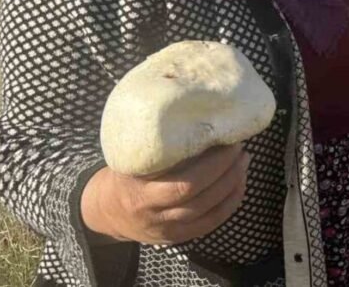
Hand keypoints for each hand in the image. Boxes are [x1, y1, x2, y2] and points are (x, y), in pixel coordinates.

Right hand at [80, 144, 249, 245]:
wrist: (105, 210)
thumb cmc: (123, 173)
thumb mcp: (130, 157)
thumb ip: (157, 144)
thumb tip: (194, 111)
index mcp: (140, 191)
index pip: (183, 183)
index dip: (212, 164)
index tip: (226, 140)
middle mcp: (154, 213)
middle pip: (199, 196)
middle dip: (226, 171)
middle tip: (239, 148)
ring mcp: (166, 229)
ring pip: (208, 212)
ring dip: (233, 185)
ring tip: (243, 162)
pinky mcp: (177, 238)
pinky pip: (210, 224)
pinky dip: (230, 204)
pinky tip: (239, 184)